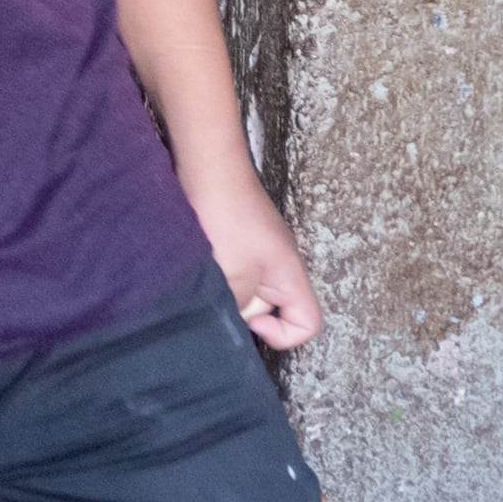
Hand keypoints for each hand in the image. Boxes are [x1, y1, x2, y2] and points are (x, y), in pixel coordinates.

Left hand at [191, 172, 323, 352]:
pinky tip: (195, 269)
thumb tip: (231, 325)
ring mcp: (254, 254)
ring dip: (223, 294)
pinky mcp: (232, 242)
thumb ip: (238, 307)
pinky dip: (213, 278)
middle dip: (242, 314)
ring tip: (202, 284)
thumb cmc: (227, 216)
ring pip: (244, 293)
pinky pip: (229, 274)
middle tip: (215, 302)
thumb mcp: (234, 273)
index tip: (250, 320)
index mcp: (289, 276)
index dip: (282, 335)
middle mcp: (277, 267)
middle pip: (271, 312)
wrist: (207, 166)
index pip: (307, 323)